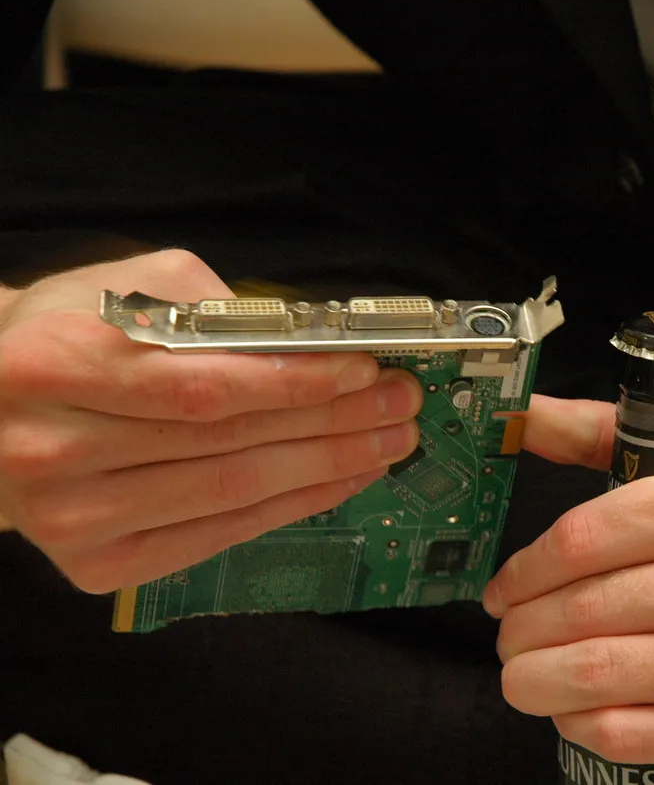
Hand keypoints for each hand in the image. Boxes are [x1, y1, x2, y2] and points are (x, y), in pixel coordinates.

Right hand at [0, 249, 421, 592]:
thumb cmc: (66, 336)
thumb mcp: (124, 288)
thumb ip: (210, 308)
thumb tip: (310, 344)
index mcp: (55, 365)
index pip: (203, 386)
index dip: (295, 383)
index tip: (364, 369)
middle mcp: (55, 450)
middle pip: (229, 443)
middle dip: (334, 423)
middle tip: (400, 406)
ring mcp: (75, 519)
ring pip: (233, 494)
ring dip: (328, 469)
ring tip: (388, 444)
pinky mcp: (101, 564)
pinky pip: (220, 535)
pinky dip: (292, 507)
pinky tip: (340, 481)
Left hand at [484, 395, 653, 772]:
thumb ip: (617, 436)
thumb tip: (528, 417)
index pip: (587, 536)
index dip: (525, 569)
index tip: (506, 587)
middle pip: (584, 610)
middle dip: (522, 631)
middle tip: (510, 636)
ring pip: (598, 676)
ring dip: (536, 681)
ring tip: (525, 675)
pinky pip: (633, 734)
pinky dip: (582, 723)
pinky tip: (574, 709)